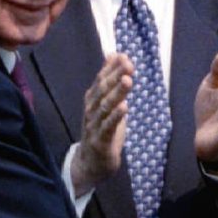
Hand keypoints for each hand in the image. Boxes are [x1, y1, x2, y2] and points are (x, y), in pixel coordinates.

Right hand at [70, 54, 132, 195]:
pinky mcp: (99, 140)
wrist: (90, 163)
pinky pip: (107, 127)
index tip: (123, 55)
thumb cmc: (101, 130)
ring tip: (127, 80)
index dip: (111, 68)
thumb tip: (115, 55)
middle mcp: (90, 110)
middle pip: (102, 90)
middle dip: (115, 76)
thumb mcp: (107, 104)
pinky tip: (124, 107)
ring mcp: (93, 125)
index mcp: (92, 100)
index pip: (101, 80)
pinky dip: (115, 117)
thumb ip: (111, 81)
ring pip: (105, 106)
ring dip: (117, 93)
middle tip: (128, 64)